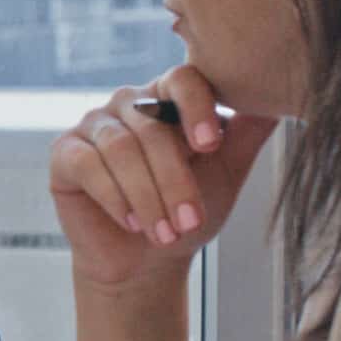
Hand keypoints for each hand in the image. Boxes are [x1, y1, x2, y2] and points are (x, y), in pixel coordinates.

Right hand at [50, 67, 275, 291]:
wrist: (144, 260)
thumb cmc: (186, 212)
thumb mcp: (225, 172)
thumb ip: (246, 132)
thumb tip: (277, 97)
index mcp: (169, 98)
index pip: (182, 79)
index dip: (196, 107)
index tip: (209, 147)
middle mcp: (128, 103)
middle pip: (151, 126)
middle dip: (174, 179)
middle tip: (190, 221)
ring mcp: (93, 125)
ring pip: (121, 149)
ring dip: (146, 197)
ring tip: (164, 232)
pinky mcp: (64, 152)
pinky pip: (88, 165)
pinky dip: (114, 197)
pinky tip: (131, 223)